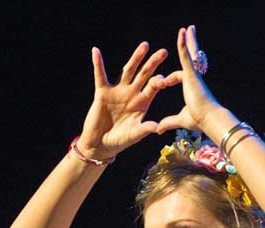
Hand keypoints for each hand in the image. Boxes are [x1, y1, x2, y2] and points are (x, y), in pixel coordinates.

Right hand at [76, 41, 178, 160]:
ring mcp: (117, 91)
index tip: (167, 77)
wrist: (100, 144)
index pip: (154, 87)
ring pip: (128, 71)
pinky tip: (96, 51)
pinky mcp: (102, 93)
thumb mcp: (133, 135)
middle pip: (144, 74)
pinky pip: (100, 76)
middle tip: (163, 52)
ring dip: (136, 58)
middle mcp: (132, 93)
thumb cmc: (119, 140)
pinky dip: (98, 64)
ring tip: (144, 45)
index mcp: (142, 102)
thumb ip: (143, 129)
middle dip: (153, 63)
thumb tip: (156, 127)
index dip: (161, 81)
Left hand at [155, 25, 221, 134]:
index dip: (169, 79)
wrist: (209, 120)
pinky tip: (182, 33)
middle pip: (190, 59)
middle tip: (188, 35)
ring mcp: (193, 75)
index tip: (162, 84)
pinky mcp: (191, 74)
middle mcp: (193, 79)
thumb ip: (169, 122)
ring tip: (187, 28)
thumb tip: (158, 129)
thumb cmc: (200, 120)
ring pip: (190, 54)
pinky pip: (186, 56)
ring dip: (188, 40)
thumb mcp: (180, 120)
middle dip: (189, 47)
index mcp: (190, 88)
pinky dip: (183, 45)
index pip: (180, 76)